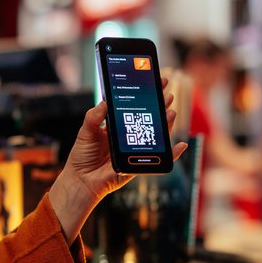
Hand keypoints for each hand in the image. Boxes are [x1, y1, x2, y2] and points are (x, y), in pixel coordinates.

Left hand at [49, 88, 187, 241]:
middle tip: (167, 93)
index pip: (134, 107)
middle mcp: (129, 136)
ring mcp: (136, 150)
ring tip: (170, 112)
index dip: (145, 95)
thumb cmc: (82, 156)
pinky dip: (172, 154)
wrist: (81, 180)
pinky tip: (180, 145)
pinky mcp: (139, 165)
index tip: (153, 82)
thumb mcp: (86, 131)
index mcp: (117, 125)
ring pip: (156, 135)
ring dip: (167, 124)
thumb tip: (104, 102)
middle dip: (159, 105)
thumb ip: (94, 117)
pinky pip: (159, 159)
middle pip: (149, 118)